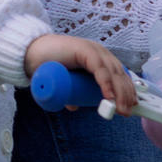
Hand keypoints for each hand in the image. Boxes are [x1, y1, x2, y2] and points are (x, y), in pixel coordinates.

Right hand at [24, 32, 138, 114]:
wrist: (29, 53)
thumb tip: (74, 106)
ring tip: (120, 109)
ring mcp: (93, 50)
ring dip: (119, 93)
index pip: (119, 74)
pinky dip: (106, 84)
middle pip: (119, 74)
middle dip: (126, 94)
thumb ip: (70, 93)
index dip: (127, 89)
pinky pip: (99, 69)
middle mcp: (99, 53)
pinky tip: (109, 97)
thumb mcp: (65, 83)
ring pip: (113, 73)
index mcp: (99, 59)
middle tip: (127, 112)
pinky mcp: (84, 50)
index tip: (132, 105)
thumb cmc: (47, 66)